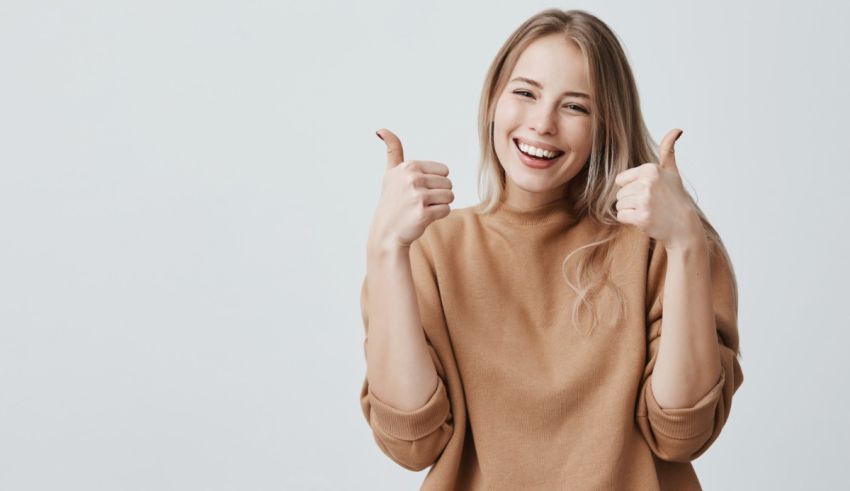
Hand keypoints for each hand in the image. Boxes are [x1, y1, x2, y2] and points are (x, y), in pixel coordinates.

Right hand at [367, 128, 454, 250]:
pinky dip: (438, 216)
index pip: (444, 170)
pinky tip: (423, 218)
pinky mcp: (423, 213)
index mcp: (408, 166)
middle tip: (419, 202)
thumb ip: (392, 151)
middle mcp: (412, 179)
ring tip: (422, 209)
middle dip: (438, 194)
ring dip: (440, 205)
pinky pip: (446, 210)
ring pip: (450, 196)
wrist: (386, 232)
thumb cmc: (392, 202)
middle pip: (448, 183)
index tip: (417, 189)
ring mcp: (417, 196)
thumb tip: (380, 129)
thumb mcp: (390, 174)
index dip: (435, 182)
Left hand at [613, 128, 702, 250]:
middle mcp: (647, 183)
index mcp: (650, 169)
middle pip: (619, 193)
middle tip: (651, 203)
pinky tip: (645, 219)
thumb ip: (668, 150)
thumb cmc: (675, 198)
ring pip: (619, 205)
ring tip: (649, 211)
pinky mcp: (641, 217)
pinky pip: (621, 216)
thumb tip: (677, 129)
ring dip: (631, 210)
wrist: (684, 226)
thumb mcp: (671, 172)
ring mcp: (644, 200)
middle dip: (631, 200)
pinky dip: (630, 220)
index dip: (631, 187)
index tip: (649, 191)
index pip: (621, 180)